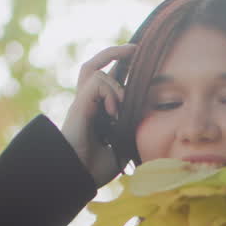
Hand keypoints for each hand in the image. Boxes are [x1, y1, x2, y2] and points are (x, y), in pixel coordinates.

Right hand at [60, 44, 137, 187]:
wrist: (77, 176)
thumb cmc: (95, 167)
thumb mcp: (122, 145)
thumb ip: (131, 129)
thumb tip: (148, 119)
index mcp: (95, 111)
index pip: (105, 81)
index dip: (120, 68)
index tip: (140, 60)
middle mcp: (86, 103)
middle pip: (92, 65)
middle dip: (113, 52)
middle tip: (136, 48)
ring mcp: (81, 102)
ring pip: (95, 70)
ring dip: (116, 84)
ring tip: (122, 105)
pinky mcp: (79, 104)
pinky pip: (97, 82)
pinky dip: (111, 92)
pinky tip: (113, 113)